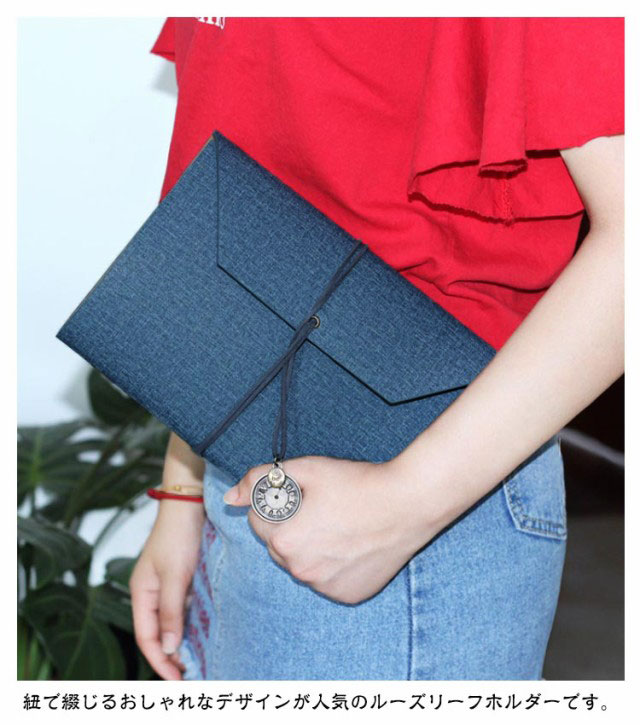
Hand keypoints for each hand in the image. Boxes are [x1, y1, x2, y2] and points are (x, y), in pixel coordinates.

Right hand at [129, 498, 204, 679]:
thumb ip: (170, 611)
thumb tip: (166, 648)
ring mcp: (166, 584)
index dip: (160, 662)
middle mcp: (151, 592)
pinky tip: (203, 633)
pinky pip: (182, 608)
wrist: (189, 501)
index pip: (146, 638)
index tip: (178, 681)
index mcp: (141, 592)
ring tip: (198, 662)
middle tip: (191, 678)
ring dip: (181, 642)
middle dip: (170, 658)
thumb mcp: (175, 575)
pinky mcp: (181, 577)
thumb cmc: (178, 535)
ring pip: (170, 622)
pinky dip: (189, 624)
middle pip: (156, 634)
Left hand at [223, 455, 441, 604]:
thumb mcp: (306, 469)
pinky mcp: (347, 596)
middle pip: (278, 545)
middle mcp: (300, 571)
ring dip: (311, 547)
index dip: (276, 502)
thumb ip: (261, 479)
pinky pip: (326, 580)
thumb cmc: (357, 483)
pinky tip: (351, 545)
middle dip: (290, 526)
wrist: (408, 504)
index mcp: (284, 541)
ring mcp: (325, 587)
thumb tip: (230, 496)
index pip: (258, 520)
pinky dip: (333, 566)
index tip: (300, 494)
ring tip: (338, 525)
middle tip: (321, 508)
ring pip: (302, 564)